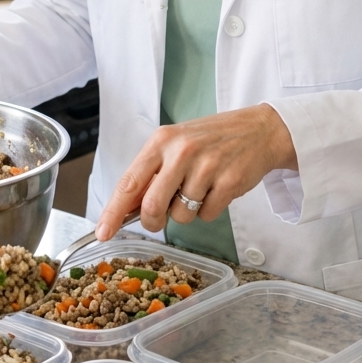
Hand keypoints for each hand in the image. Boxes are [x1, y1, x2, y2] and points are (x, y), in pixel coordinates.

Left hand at [95, 104, 297, 239]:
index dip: (113, 212)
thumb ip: (151, 172)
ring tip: (199, 189)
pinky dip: (209, 210)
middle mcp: (182, 151)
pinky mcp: (229, 182)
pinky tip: (216, 189)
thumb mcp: (175, 144)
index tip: (102, 233)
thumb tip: (125, 208)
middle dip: (152, 221)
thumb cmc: (211, 139)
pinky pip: (207, 215)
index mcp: (162, 141)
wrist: (259, 130)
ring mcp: (207, 167)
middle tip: (159, 219)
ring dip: (186, 212)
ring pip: (181, 215)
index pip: (129, 182)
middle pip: (152, 206)